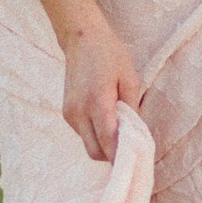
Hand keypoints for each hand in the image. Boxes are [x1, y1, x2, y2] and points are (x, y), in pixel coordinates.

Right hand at [61, 18, 142, 162]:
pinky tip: (104, 120)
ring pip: (88, 145)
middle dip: (111, 155)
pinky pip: (82, 134)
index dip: (121, 156)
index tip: (135, 163)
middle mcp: (79, 112)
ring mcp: (69, 113)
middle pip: (95, 152)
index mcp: (98, 102)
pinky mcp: (66, 112)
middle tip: (128, 148)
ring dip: (103, 145)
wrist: (81, 39)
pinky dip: (94, 135)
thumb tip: (134, 134)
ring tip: (117, 129)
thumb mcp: (130, 78)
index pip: (108, 142)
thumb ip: (132, 109)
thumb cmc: (110, 55)